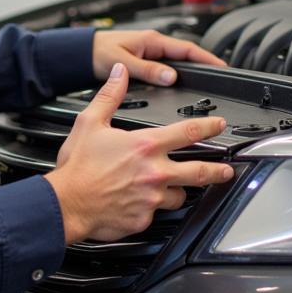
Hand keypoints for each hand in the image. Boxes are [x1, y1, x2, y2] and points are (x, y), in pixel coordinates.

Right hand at [45, 63, 233, 243]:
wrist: (65, 204)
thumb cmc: (77, 167)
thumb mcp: (91, 122)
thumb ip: (110, 96)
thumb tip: (119, 73)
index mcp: (145, 146)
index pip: (187, 133)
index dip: (208, 127)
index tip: (219, 125)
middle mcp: (154, 172)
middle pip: (198, 171)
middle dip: (217, 170)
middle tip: (226, 170)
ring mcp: (151, 198)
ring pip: (179, 196)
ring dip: (179, 191)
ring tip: (176, 190)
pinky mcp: (143, 219)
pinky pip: (156, 213)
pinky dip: (152, 208)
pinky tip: (142, 204)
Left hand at [92, 28, 225, 85]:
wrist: (81, 53)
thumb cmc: (98, 52)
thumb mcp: (124, 63)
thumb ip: (147, 70)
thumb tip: (171, 77)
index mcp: (152, 40)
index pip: (187, 48)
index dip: (206, 57)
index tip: (221, 66)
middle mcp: (154, 44)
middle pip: (186, 55)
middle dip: (204, 64)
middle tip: (221, 77)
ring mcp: (150, 52)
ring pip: (177, 61)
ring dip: (191, 70)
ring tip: (206, 81)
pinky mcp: (145, 60)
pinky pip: (167, 67)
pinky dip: (178, 74)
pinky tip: (181, 83)